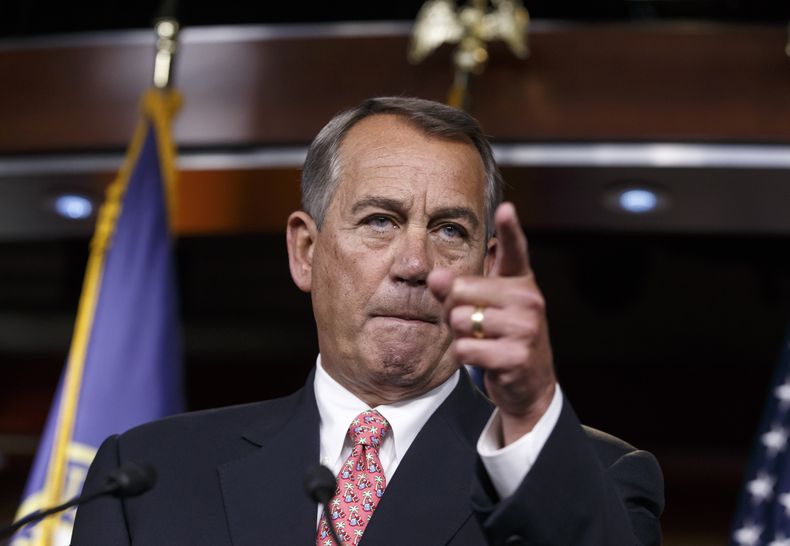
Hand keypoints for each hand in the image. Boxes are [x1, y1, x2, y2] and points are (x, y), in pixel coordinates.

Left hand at [428, 202, 555, 445]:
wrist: (528, 384)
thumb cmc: (498, 336)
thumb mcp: (479, 307)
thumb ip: (456, 288)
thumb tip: (435, 278)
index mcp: (519, 281)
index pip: (515, 249)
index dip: (510, 228)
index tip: (505, 209)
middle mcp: (528, 299)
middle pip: (462, 289)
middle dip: (454, 308)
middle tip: (472, 322)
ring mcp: (526, 327)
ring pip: (460, 320)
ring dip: (459, 335)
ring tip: (480, 340)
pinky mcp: (516, 356)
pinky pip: (465, 348)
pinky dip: (464, 356)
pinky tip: (484, 358)